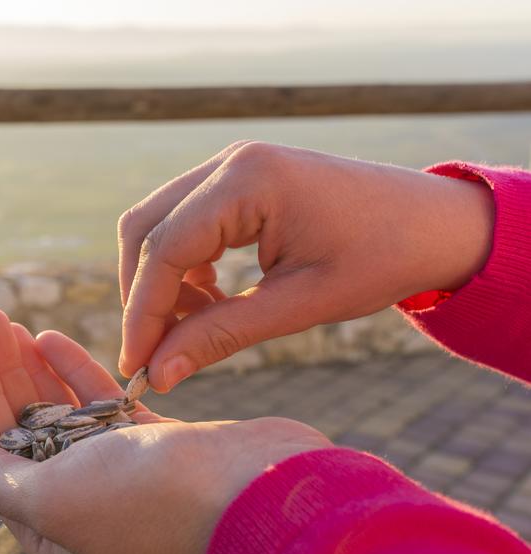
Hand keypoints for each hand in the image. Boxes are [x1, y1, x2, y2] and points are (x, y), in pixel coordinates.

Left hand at [0, 308, 330, 553]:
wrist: (253, 489)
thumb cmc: (148, 500)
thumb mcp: (55, 499)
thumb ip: (2, 481)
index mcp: (52, 533)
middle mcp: (83, 506)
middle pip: (28, 429)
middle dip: (3, 373)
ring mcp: (122, 475)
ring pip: (64, 413)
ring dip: (36, 368)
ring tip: (9, 323)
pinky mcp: (157, 446)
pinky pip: (103, 406)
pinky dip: (79, 373)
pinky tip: (53, 340)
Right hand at [118, 141, 494, 390]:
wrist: (436, 223)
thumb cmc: (381, 258)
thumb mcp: (300, 305)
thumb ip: (221, 335)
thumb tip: (157, 374)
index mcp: (249, 180)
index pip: (165, 249)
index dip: (143, 313)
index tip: (136, 367)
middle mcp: (230, 161)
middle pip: (146, 228)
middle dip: (142, 295)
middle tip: (150, 356)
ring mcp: (232, 165)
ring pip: (159, 223)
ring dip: (160, 281)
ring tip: (188, 331)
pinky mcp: (239, 179)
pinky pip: (186, 221)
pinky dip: (183, 265)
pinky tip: (208, 301)